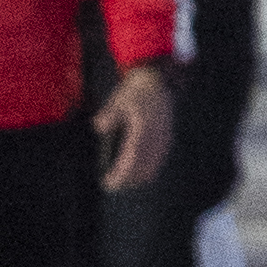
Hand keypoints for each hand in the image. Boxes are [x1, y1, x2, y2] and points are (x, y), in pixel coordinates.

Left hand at [95, 62, 175, 193]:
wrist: (158, 81)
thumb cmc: (135, 91)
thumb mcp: (118, 99)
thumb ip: (109, 114)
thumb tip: (99, 127)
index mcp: (144, 127)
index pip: (132, 157)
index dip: (121, 174)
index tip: (108, 183)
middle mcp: (156, 136)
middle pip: (143, 168)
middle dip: (127, 180)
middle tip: (111, 185)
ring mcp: (164, 139)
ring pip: (152, 167)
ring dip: (137, 178)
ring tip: (121, 181)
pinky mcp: (168, 140)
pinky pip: (158, 162)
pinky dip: (147, 171)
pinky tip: (135, 173)